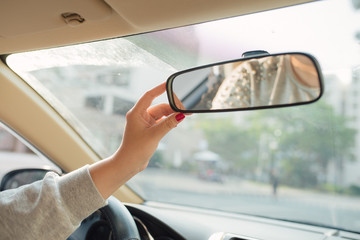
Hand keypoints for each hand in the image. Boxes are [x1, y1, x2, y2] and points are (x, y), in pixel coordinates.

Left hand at [90, 83, 184, 198]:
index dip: (159, 88)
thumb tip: (181, 115)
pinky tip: (176, 122)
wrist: (128, 164)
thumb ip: (168, 124)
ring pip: (161, 115)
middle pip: (159, 106)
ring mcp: (144, 123)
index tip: (170, 83)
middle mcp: (140, 116)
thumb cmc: (136, 150)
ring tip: (184, 116)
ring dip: (171, 115)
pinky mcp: (148, 130)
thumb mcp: (154, 135)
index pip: (149, 96)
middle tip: (185, 108)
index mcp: (136, 113)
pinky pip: (160, 122)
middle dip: (172, 107)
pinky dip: (168, 122)